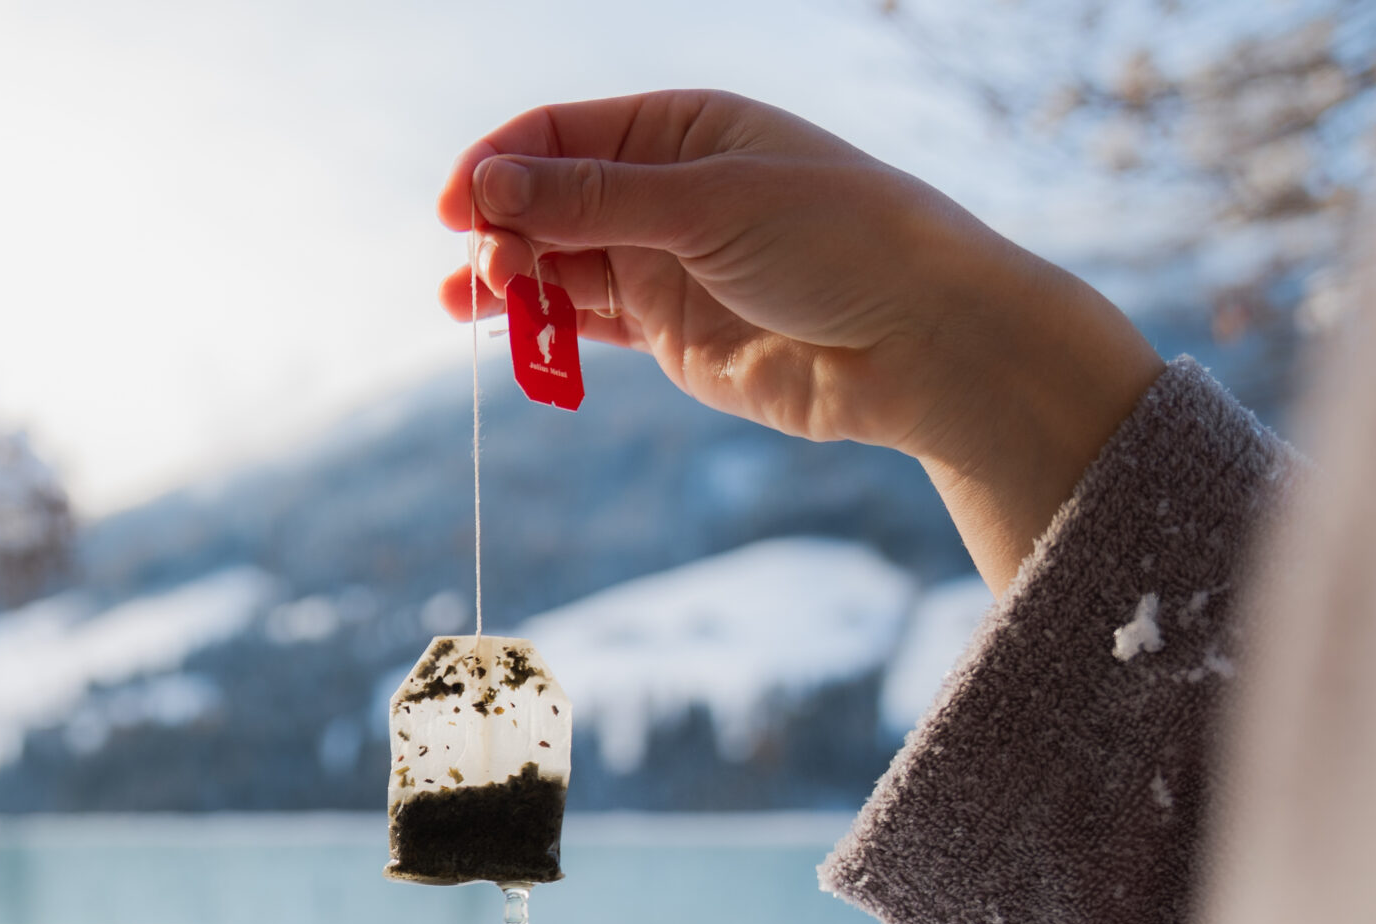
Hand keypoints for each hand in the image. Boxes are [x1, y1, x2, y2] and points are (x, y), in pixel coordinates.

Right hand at [437, 90, 1162, 590]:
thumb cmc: (837, 242)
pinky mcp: (669, 333)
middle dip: (502, 228)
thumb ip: (595, 201)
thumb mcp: (709, 203)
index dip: (500, 164)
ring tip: (465, 303)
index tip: (456, 206)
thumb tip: (489, 185)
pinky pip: (584, 323)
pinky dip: (539, 326)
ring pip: (558, 264)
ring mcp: (664, 263)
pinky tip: (498, 331)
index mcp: (682, 128)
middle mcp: (666, 191)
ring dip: (507, 280)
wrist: (920, 343)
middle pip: (549, 199)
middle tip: (482, 268)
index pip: (561, 132)